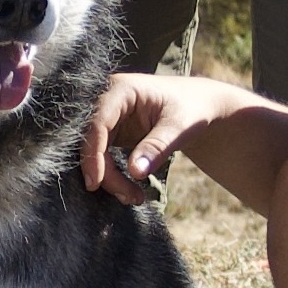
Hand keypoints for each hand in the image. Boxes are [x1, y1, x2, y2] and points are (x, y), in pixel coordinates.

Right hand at [80, 74, 221, 204]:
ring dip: (108, 177)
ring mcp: (106, 116)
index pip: (97, 122)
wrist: (196, 105)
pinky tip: (129, 189)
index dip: (93, 153)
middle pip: (91, 140)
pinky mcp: (109, 131)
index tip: (96, 182)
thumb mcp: (180, 127)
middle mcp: (107, 100)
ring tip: (134, 197)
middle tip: (128, 197)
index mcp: (121, 90)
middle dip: (103, 172)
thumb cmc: (191, 109)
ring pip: (93, 152)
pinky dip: (111, 175)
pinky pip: (100, 157)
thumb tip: (135, 172)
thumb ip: (157, 147)